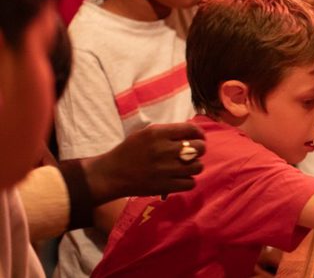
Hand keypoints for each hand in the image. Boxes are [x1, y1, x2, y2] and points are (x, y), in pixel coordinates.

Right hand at [83, 122, 205, 202]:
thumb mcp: (145, 134)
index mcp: (157, 133)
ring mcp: (166, 169)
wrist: (111, 174)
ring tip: (185, 167)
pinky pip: (191, 183)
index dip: (199, 134)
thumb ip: (167, 132)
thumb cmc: (129, 152)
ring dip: (194, 166)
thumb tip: (192, 133)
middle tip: (192, 154)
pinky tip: (180, 178)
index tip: (199, 138)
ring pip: (198, 166)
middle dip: (199, 150)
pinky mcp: (165, 186)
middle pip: (200, 148)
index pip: (191, 129)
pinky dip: (188, 181)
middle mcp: (164, 149)